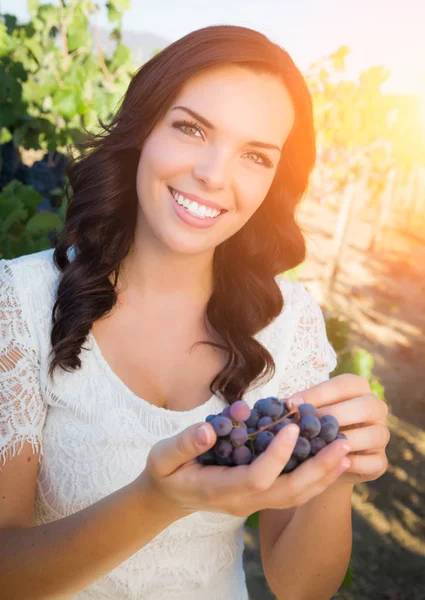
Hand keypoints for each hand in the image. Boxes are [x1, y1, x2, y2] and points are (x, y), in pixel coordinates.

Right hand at [138, 416, 351, 518]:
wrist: (169, 496)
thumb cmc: (166, 472)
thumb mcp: (164, 455)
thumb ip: (185, 443)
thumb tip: (209, 429)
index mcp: (221, 490)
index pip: (257, 477)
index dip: (277, 454)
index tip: (292, 426)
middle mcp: (243, 502)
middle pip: (289, 493)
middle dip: (318, 469)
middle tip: (342, 443)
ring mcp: (253, 503)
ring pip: (296, 496)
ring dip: (323, 474)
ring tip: (346, 449)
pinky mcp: (260, 496)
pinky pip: (293, 492)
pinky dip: (315, 477)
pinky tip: (330, 458)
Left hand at [286, 373, 389, 484]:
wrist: (324, 461)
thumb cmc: (314, 426)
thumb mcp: (308, 412)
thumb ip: (301, 406)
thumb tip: (285, 405)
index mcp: (358, 388)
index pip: (344, 385)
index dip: (318, 393)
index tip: (292, 404)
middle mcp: (376, 408)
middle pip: (366, 406)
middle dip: (336, 415)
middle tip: (308, 425)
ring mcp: (382, 435)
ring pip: (373, 435)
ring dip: (345, 441)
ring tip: (319, 446)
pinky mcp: (381, 462)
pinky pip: (372, 462)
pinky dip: (352, 464)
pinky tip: (332, 465)